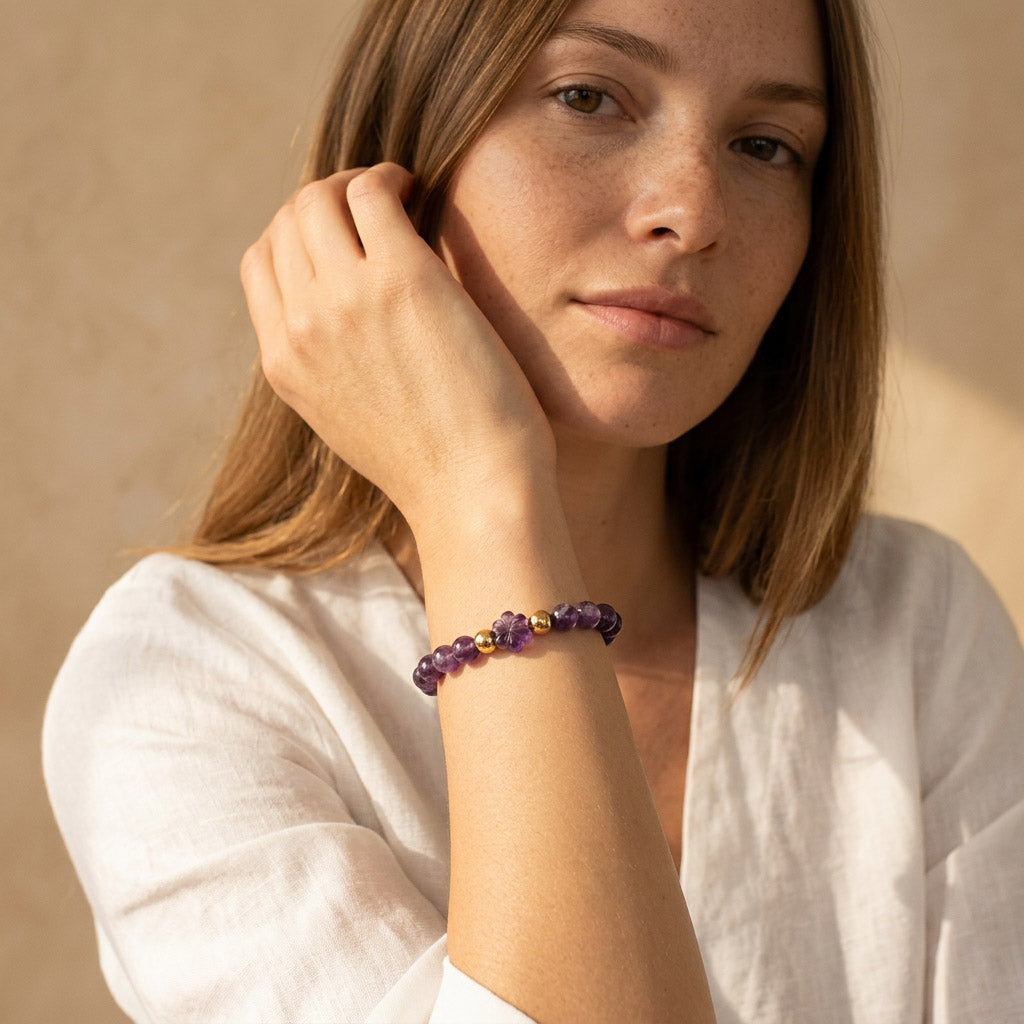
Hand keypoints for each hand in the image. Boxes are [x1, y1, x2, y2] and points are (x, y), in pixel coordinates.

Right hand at [239, 164, 554, 532]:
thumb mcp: (350, 419)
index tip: (343, 236)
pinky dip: (390, 177)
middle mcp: (301, 328)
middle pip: (286, 222)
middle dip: (327, 200)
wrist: (474, 493)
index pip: (261, 263)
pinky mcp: (401, 279)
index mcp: (283, 364)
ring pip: (319, 197)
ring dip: (356, 181)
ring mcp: (345, 300)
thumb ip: (329, 363)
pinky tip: (418, 190)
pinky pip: (371, 192)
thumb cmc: (433, 464)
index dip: (299, 236)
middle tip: (375, 203)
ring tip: (399, 193)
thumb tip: (344, 310)